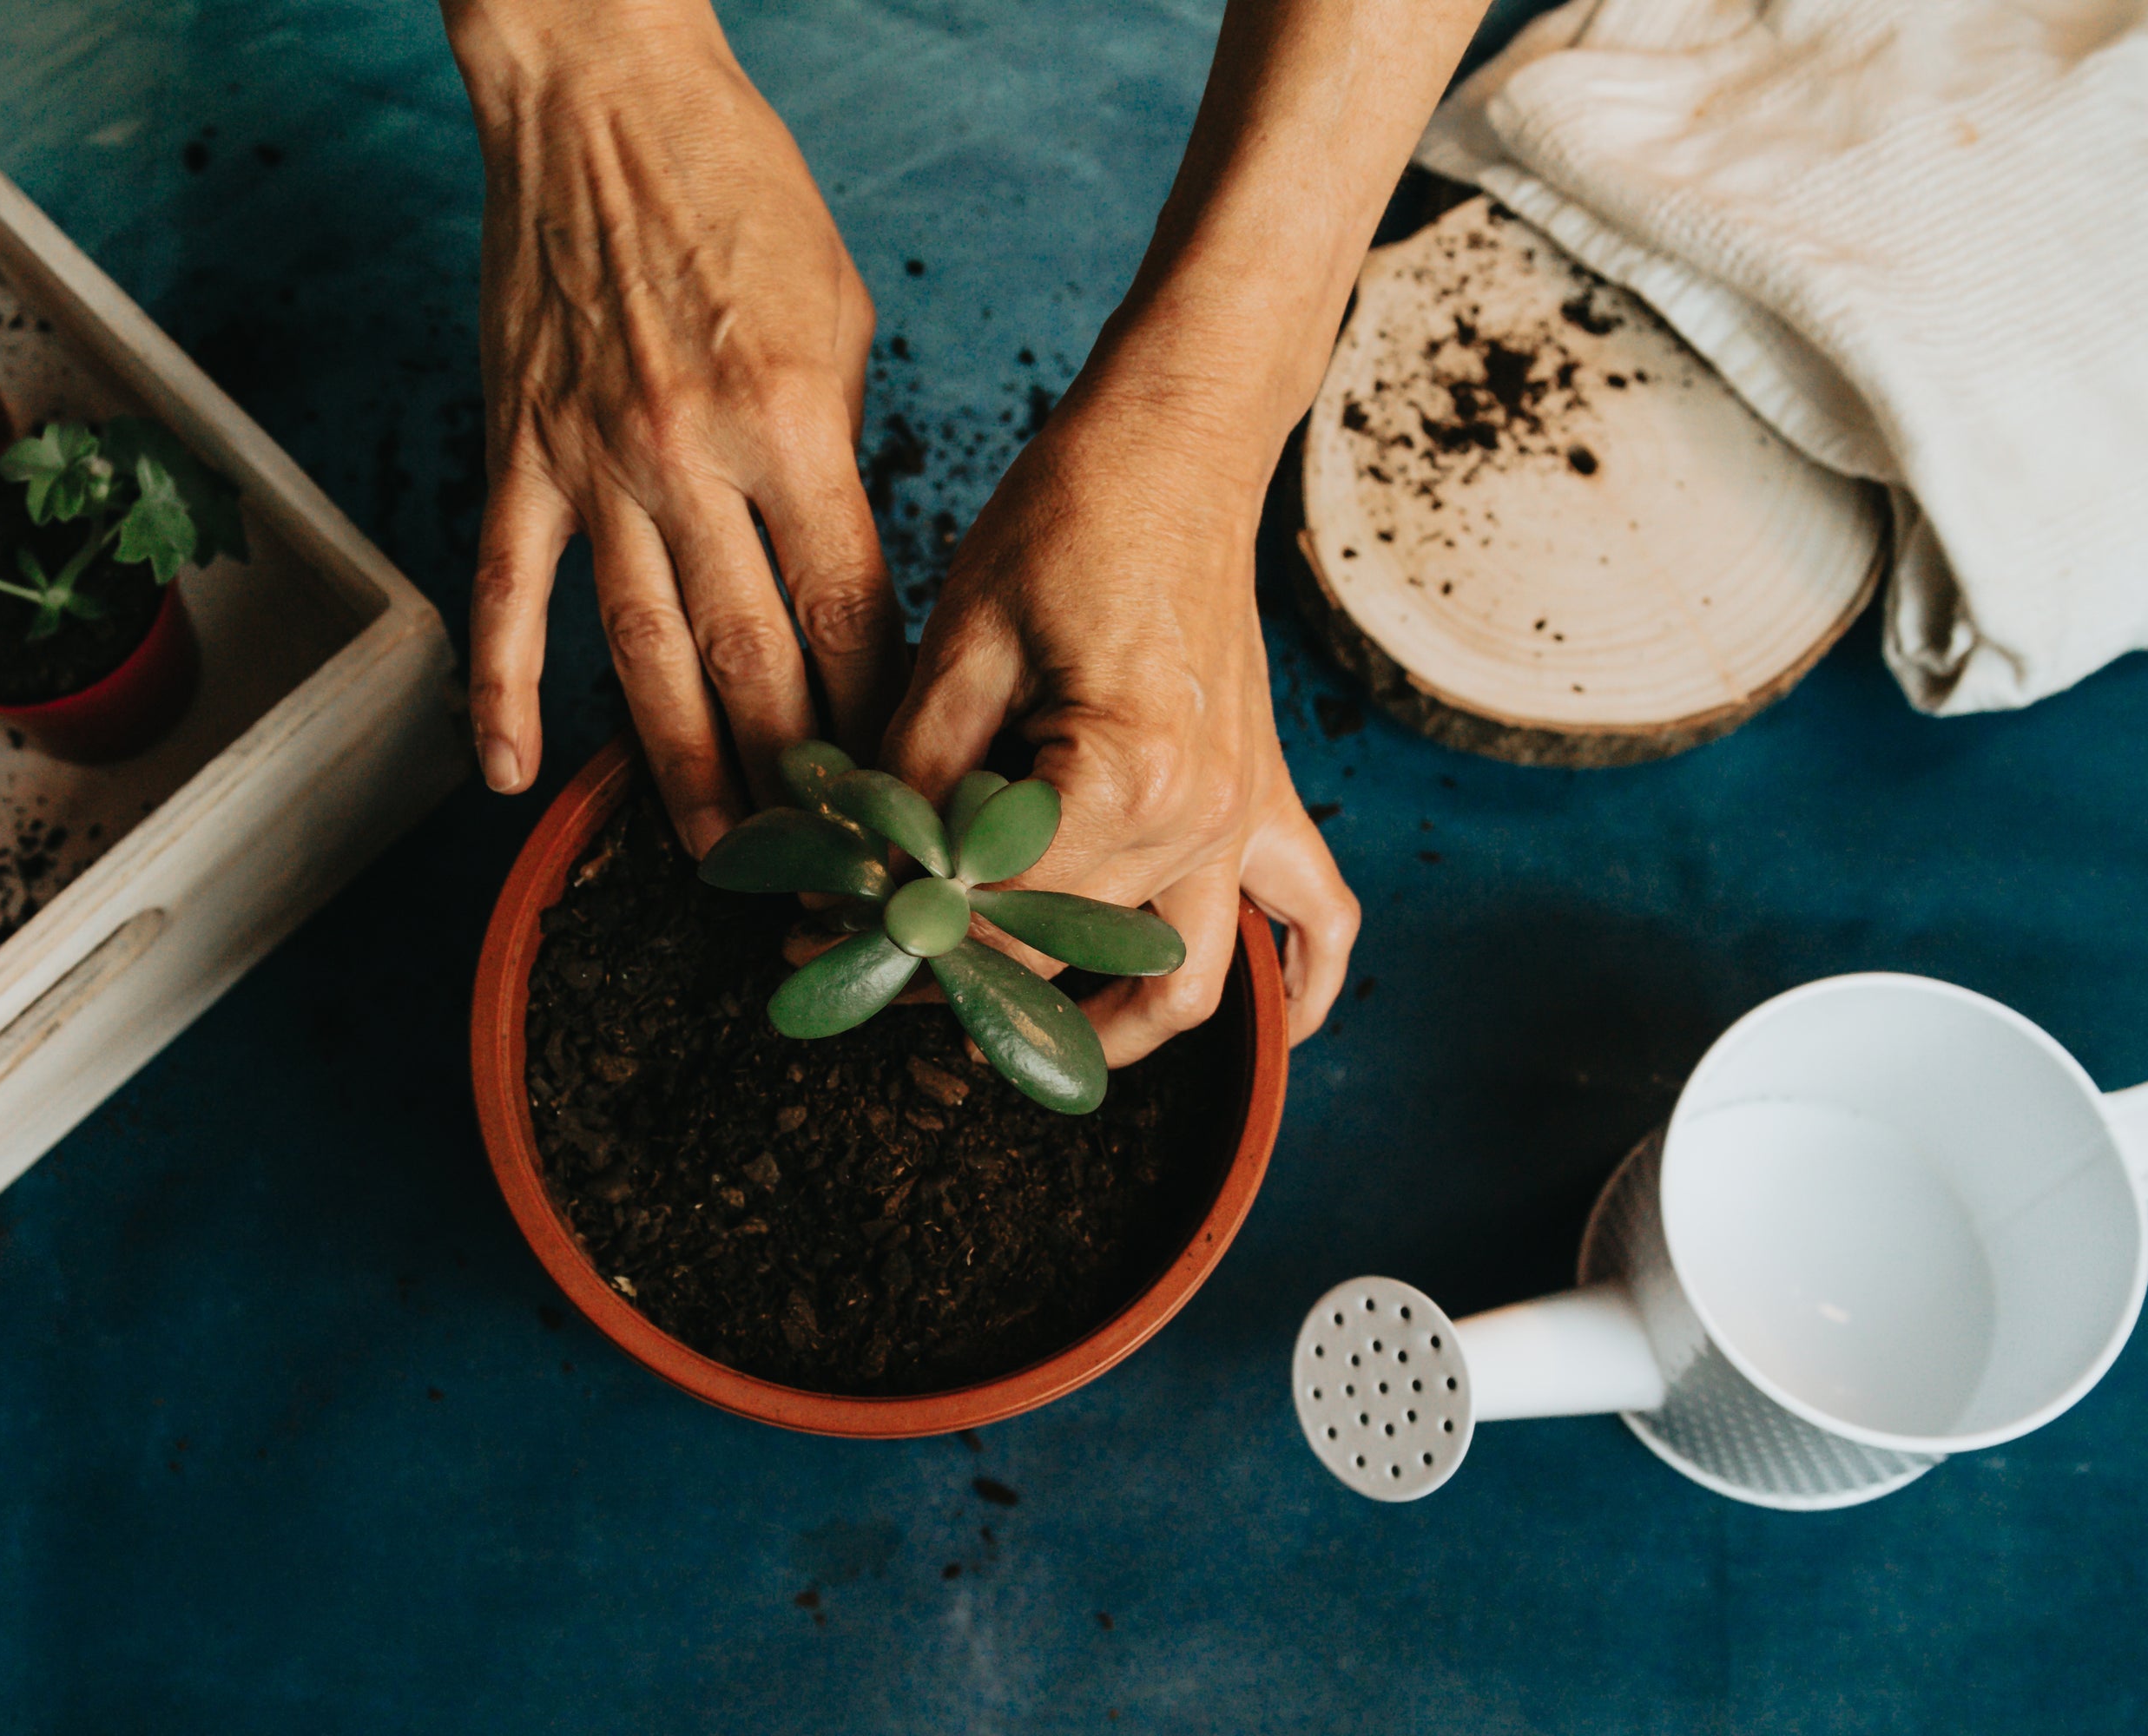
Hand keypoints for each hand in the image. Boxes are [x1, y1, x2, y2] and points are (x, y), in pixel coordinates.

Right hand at [446, 0, 904, 851]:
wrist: (600, 96)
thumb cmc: (740, 195)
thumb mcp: (839, 318)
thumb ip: (839, 458)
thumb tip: (845, 581)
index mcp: (795, 422)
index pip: (848, 610)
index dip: (876, 715)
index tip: (897, 785)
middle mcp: (693, 457)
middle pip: (753, 659)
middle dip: (794, 777)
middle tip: (819, 867)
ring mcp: (593, 465)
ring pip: (644, 655)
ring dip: (682, 772)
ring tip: (717, 860)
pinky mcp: (517, 455)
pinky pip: (509, 600)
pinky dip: (503, 697)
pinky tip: (511, 780)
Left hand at [881, 383, 1357, 1063]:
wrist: (1179, 441)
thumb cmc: (1073, 515)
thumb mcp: (962, 639)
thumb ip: (920, 773)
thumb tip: (869, 871)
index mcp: (1123, 771)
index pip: (998, 905)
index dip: (904, 930)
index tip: (828, 937)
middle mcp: (1203, 811)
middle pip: (1074, 948)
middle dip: (969, 972)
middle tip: (880, 973)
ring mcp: (1247, 809)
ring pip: (1194, 978)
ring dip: (1116, 1028)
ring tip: (1031, 1039)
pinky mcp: (1265, 791)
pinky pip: (1319, 916)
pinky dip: (1302, 984)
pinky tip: (1273, 1023)